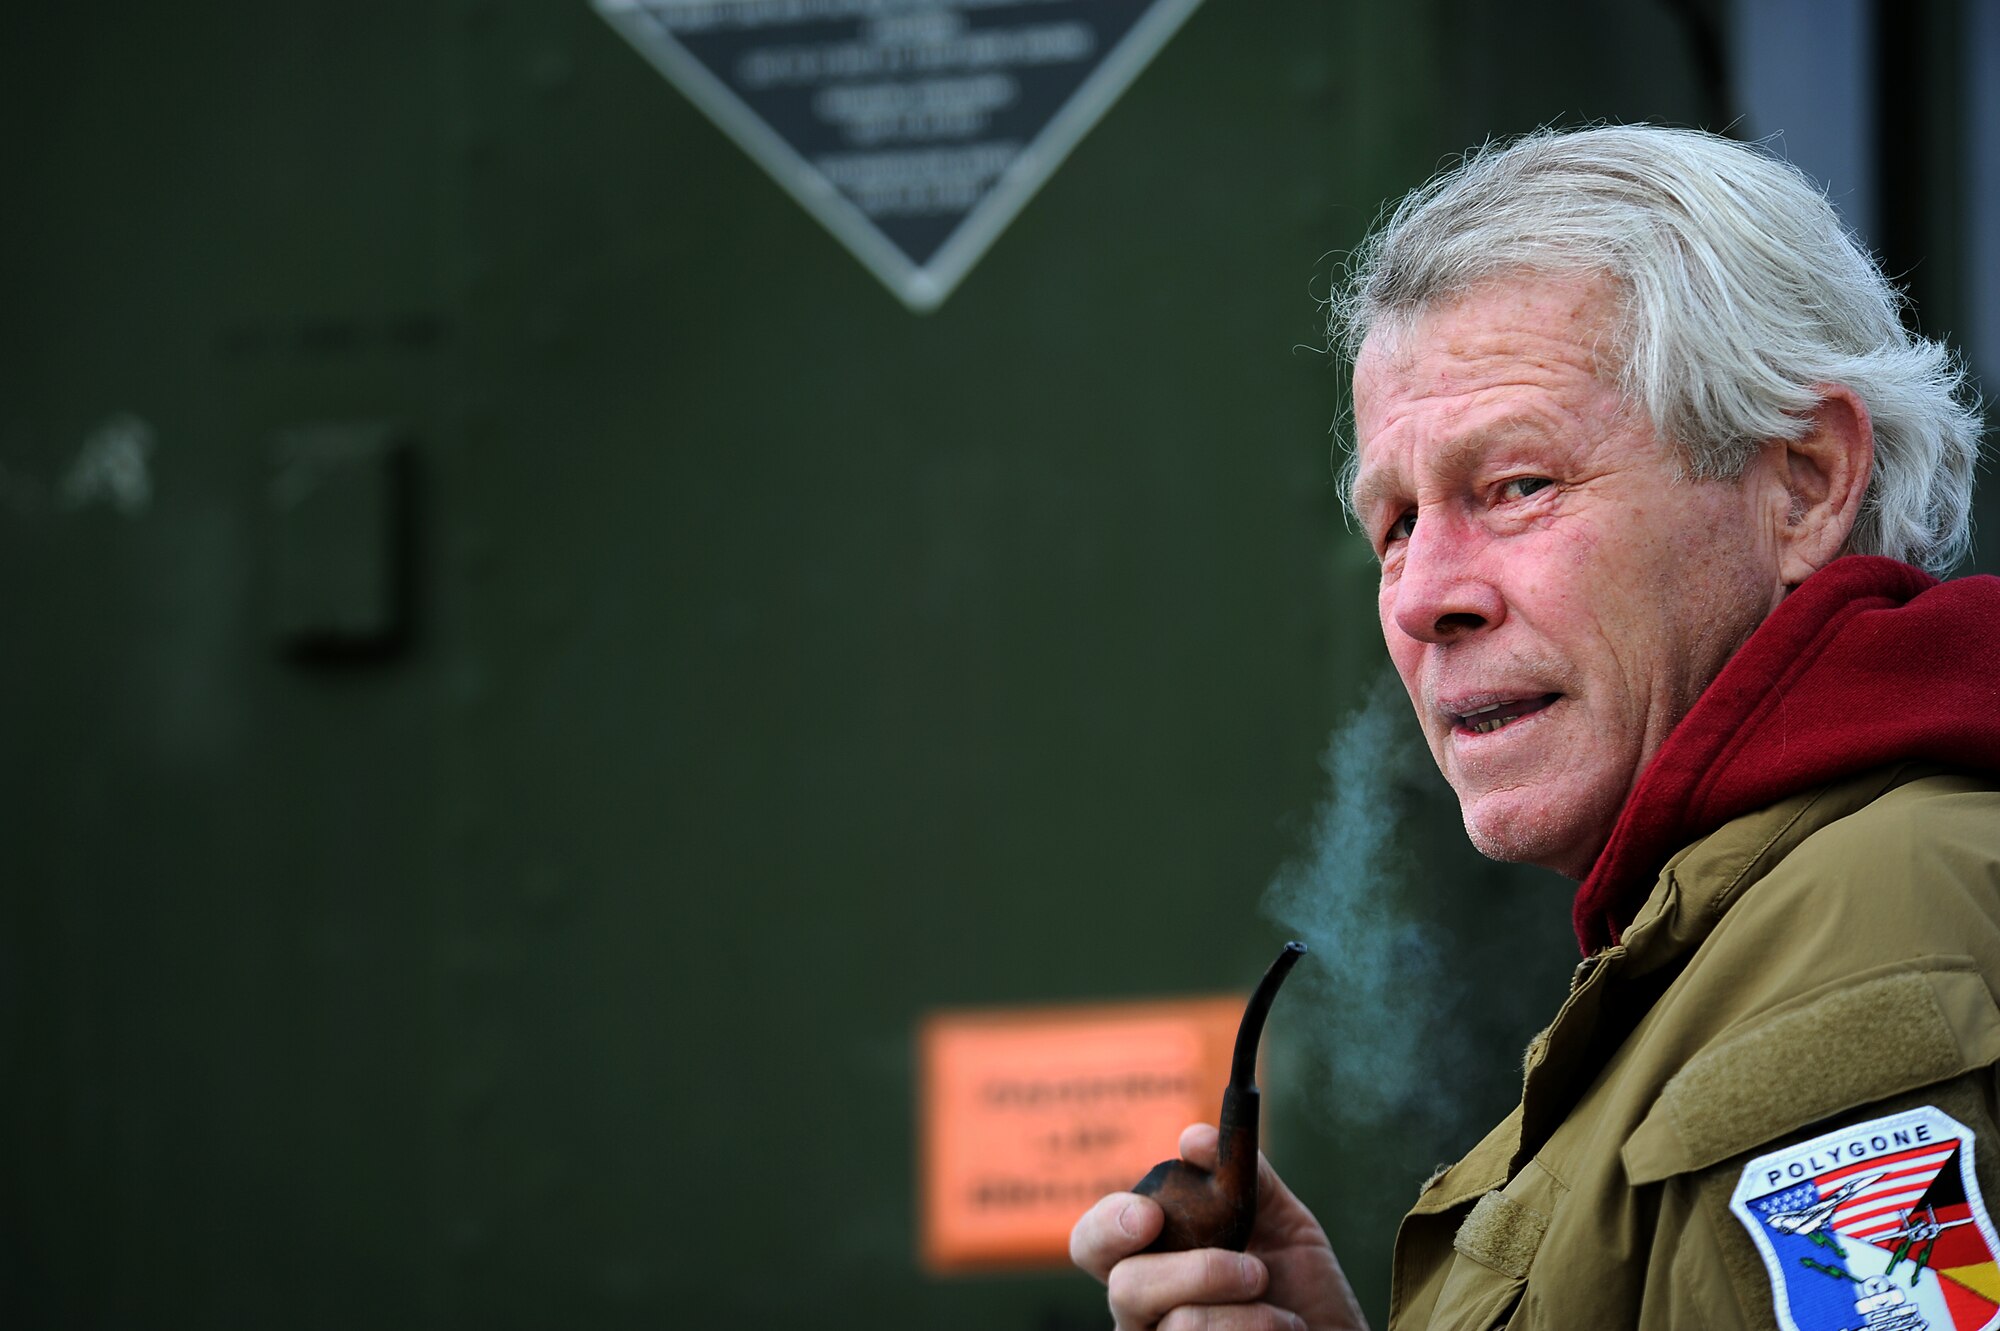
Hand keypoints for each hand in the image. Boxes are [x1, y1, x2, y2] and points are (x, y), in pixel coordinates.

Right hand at [1070, 1123, 1369, 1330]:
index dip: (1107, 1225)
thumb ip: (1244, 1175)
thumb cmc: (1304, 1291)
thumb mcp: (1282, 1222)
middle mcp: (1143, 1312)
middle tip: (1253, 1270)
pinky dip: (1260, 1329)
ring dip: (1247, 1308)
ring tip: (1282, 1306)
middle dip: (1196, 1272)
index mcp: (1150, 1261)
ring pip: (1178, 1323)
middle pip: (1125, 1286)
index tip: (1150, 1214)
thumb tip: (1193, 1138)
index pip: (1094, 1243)